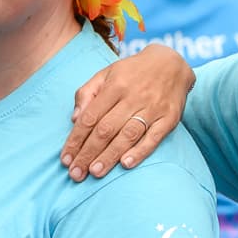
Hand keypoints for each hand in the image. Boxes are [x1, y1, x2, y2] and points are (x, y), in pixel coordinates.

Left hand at [59, 44, 192, 180]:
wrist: (172, 64)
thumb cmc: (132, 72)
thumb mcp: (106, 74)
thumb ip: (87, 93)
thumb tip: (74, 119)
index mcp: (115, 86)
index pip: (90, 117)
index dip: (76, 139)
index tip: (65, 159)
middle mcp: (133, 97)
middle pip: (106, 129)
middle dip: (88, 153)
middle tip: (76, 173)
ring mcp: (153, 108)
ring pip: (128, 135)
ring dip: (110, 156)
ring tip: (95, 172)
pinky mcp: (170, 118)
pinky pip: (154, 137)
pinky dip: (140, 151)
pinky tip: (126, 164)